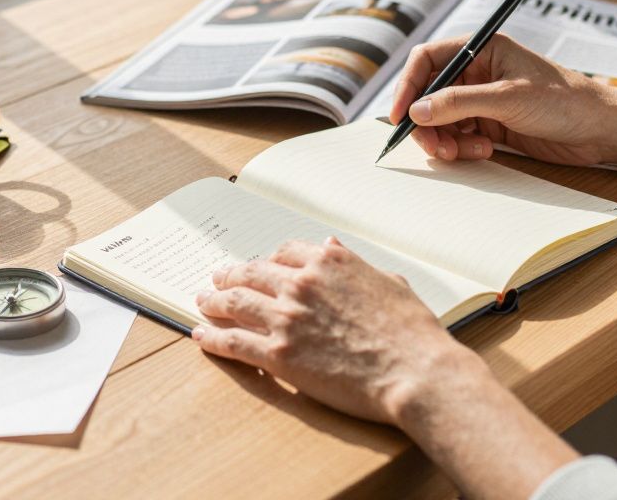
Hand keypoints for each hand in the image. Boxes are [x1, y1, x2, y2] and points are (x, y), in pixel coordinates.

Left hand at [193, 237, 477, 425]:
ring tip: (203, 302)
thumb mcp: (388, 281)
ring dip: (213, 301)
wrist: (415, 371)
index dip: (265, 260)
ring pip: (235, 303)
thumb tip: (330, 245)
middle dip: (230, 275)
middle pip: (251, 273)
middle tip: (217, 279)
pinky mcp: (278, 354)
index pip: (283, 253)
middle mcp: (302, 283)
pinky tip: (201, 336)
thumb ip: (354, 263)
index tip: (257, 266)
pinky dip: (213, 338)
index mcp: (330, 262)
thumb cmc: (412, 331)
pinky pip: (234, 342)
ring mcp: (287, 318)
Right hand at [389, 34, 616, 166]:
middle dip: (427, 122)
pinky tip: (483, 150)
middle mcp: (478, 71)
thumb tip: (418, 110)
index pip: (428, 60)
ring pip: (442, 119)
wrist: (601, 129)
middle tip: (434, 147)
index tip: (399, 115)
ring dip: (445, 138)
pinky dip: (462, 146)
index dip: (408, 86)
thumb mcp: (508, 98)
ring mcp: (483, 98)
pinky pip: (459, 134)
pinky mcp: (491, 123)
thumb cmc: (565, 100)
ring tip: (462, 152)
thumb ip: (460, 102)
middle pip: (430, 94)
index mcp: (482, 49)